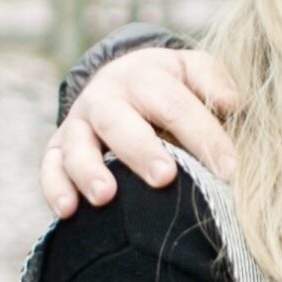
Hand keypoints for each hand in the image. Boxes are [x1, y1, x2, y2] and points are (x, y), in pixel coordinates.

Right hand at [39, 42, 246, 220]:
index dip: (202, 135)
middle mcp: (105, 97)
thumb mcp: (191, 69)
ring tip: (106, 197)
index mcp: (143, 76)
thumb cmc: (167, 85)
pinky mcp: (57, 147)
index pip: (173, 105)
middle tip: (164, 177)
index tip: (229, 170)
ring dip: (89, 171)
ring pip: (76, 145)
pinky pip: (49, 167)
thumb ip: (212, 80)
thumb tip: (232, 103)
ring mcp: (78, 124)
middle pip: (119, 122)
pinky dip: (55, 188)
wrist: (119, 79)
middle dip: (140, 150)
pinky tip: (68, 212)